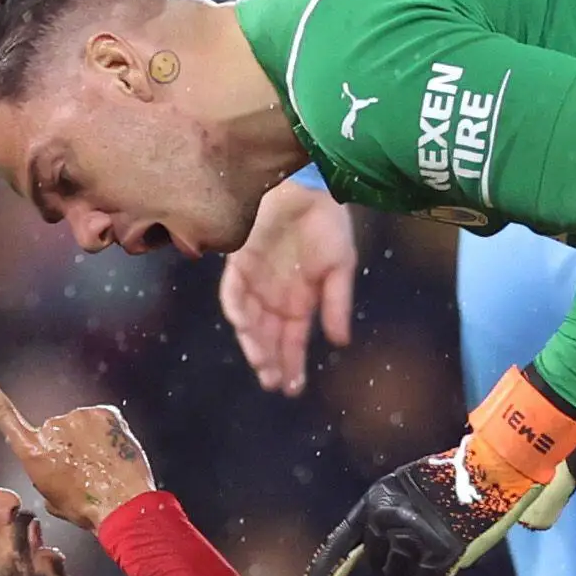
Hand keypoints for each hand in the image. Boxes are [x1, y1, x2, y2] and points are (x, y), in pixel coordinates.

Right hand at [0, 359, 154, 529]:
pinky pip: (103, 421)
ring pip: (81, 426)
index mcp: (33, 451)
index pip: (1, 414)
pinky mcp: (104, 413)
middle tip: (85, 472)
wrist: (123, 504)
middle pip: (56, 430)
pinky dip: (108, 435)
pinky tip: (113, 456)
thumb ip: (45, 475)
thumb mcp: (52, 498)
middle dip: (68, 446)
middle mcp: (52, 428)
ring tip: (101, 467)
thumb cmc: (87, 508)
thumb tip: (56, 467)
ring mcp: (79, 417)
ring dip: (89, 441)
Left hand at [219, 178, 356, 395]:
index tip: (294, 388)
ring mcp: (255, 282)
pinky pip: (233, 293)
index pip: (293, 341)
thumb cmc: (328, 224)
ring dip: (254, 344)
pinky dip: (238, 310)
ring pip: (250, 323)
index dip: (293, 364)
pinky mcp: (239, 263)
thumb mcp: (341, 266)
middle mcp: (275, 298)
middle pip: (268, 338)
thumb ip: (337, 303)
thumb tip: (340, 342)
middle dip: (271, 362)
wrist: (308, 186)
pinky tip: (245, 326)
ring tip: (262, 364)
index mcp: (300, 302)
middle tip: (273, 382)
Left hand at [306, 368, 575, 575]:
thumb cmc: (462, 477)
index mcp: (377, 498)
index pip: (344, 540)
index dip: (327, 571)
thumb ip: (397, 520)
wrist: (498, 465)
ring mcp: (413, 535)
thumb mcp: (415, 491)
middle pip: (381, 566)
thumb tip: (396, 562)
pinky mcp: (441, 552)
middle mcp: (387, 517)